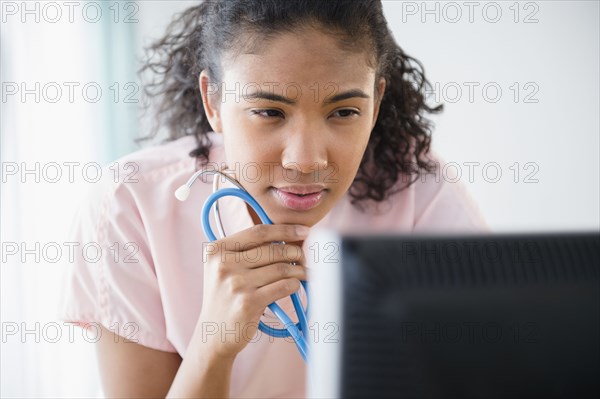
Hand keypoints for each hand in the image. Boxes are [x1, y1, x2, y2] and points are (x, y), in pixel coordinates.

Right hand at [195, 224, 308, 358]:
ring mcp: (235, 284)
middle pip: (273, 250)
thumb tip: (288, 237)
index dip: (285, 230)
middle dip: (295, 253)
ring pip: (282, 268)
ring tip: (304, 273)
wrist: (213, 333)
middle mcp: (223, 265)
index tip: (304, 231)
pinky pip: (284, 286)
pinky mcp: (248, 303)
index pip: (258, 232)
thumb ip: (247, 250)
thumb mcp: (224, 267)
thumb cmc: (225, 296)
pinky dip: (295, 284)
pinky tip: (294, 286)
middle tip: (304, 259)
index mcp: (216, 250)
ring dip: (299, 270)